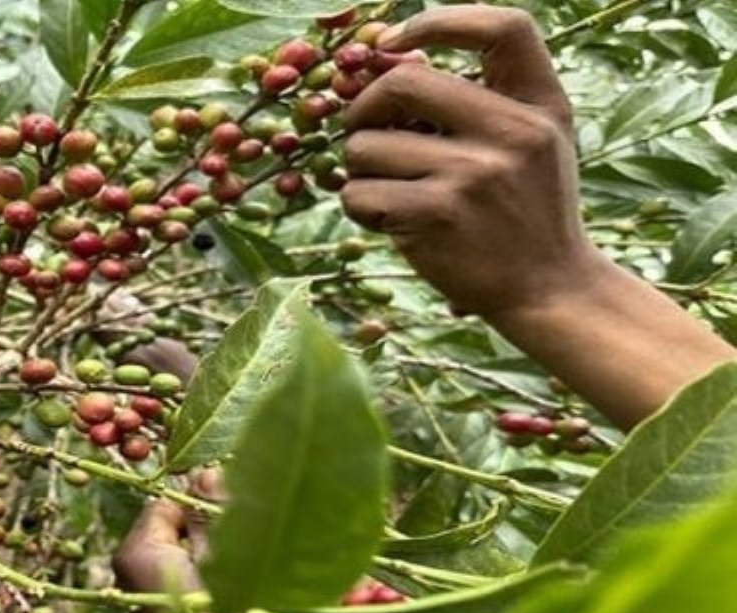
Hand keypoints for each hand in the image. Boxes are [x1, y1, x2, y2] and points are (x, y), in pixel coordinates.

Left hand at [341, 5, 733, 427]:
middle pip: (403, 84)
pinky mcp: (435, 216)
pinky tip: (390, 220)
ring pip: (365, 148)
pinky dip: (361, 207)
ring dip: (360, 170)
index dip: (440, 21)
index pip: (504, 28)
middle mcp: (511, 132)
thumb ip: (490, 99)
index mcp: (539, 105)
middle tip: (364, 132)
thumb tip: (399, 62)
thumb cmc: (530, 210)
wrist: (550, 287)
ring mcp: (472, 174)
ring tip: (390, 191)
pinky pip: (359, 194)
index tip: (393, 40)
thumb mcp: (538, 141)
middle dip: (365, 108)